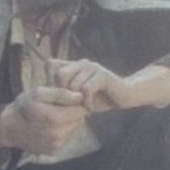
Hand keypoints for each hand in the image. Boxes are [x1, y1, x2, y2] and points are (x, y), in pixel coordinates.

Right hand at [0, 85, 88, 156]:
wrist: (8, 127)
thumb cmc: (23, 106)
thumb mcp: (38, 93)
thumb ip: (60, 93)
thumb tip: (80, 97)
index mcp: (54, 119)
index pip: (81, 109)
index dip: (75, 102)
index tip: (65, 98)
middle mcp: (56, 135)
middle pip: (79, 120)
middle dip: (72, 111)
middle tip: (57, 107)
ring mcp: (54, 145)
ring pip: (74, 129)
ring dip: (67, 121)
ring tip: (52, 116)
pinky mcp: (53, 151)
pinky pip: (66, 137)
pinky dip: (62, 131)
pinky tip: (49, 126)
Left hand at [49, 59, 169, 111]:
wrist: (124, 96)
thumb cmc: (99, 97)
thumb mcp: (77, 95)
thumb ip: (63, 91)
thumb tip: (45, 96)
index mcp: (74, 64)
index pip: (50, 65)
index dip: (50, 82)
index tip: (60, 97)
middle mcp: (82, 62)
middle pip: (59, 75)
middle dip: (64, 94)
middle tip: (73, 104)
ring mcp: (93, 67)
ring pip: (73, 86)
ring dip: (77, 101)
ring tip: (84, 106)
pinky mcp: (103, 75)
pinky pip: (86, 90)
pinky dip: (87, 102)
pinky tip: (91, 107)